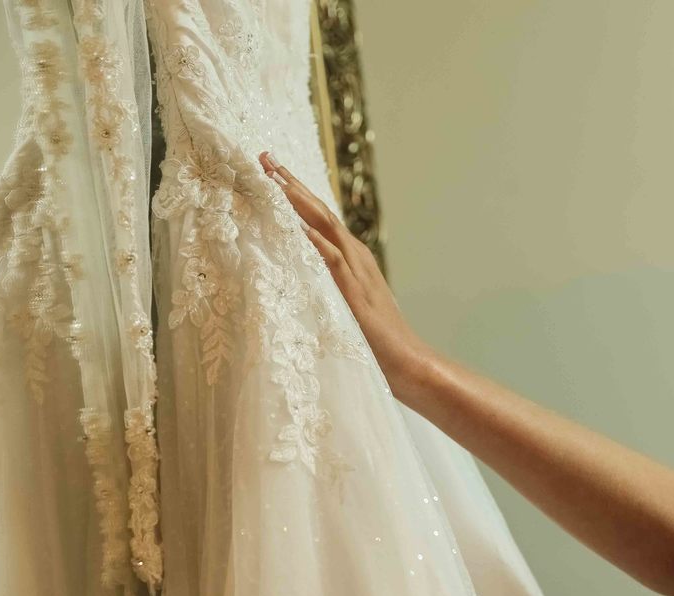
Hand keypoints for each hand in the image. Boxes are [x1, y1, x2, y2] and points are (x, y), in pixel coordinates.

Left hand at [258, 150, 434, 396]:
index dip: (294, 193)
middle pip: (320, 211)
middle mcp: (355, 256)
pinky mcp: (357, 291)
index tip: (270, 170)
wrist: (407, 360)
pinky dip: (319, 242)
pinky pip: (336, 261)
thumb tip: (304, 272)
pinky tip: (302, 228)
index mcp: (351, 257)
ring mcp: (358, 271)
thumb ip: (330, 283)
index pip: (318, 217)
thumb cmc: (376, 338)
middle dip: (292, 184)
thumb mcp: (345, 302)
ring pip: (327, 226)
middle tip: (265, 157)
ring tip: (278, 179)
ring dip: (301, 202)